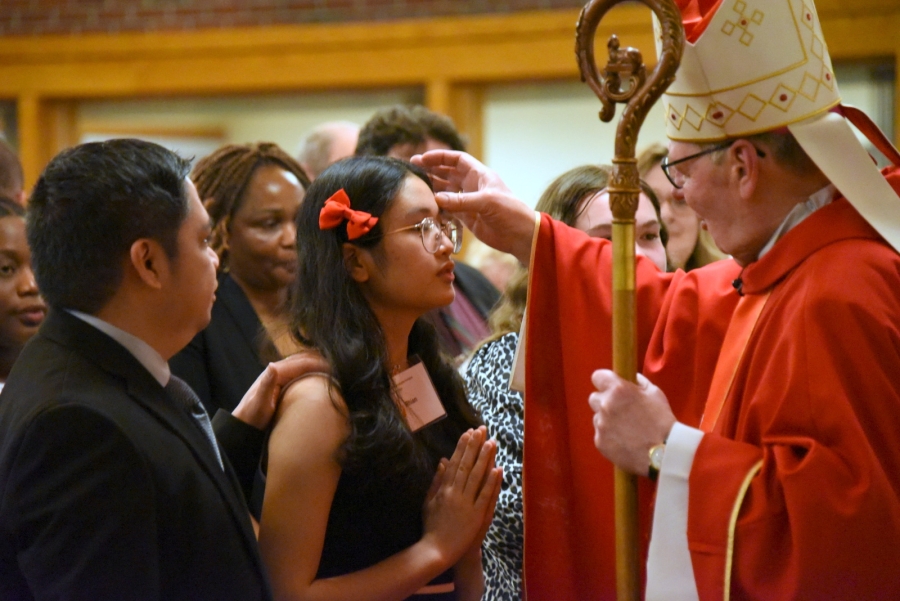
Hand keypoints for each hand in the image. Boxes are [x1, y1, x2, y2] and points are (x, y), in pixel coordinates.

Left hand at [231, 351, 329, 429]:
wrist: (243, 424)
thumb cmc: (252, 416)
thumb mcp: (259, 403)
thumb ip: (266, 385)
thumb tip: (273, 365)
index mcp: (275, 372)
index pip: (302, 362)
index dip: (320, 363)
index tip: (336, 366)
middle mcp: (277, 370)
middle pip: (303, 358)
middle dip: (321, 359)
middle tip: (339, 364)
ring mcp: (279, 375)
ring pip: (302, 362)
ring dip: (317, 362)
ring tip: (334, 367)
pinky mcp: (282, 382)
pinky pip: (300, 370)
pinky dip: (312, 369)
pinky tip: (320, 375)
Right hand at [411, 150, 536, 263]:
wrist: (520, 235)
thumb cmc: (510, 212)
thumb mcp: (486, 202)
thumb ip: (461, 201)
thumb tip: (436, 198)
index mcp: (480, 175)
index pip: (457, 160)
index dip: (440, 157)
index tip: (423, 158)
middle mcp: (472, 186)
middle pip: (448, 173)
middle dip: (431, 170)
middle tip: (413, 169)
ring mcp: (469, 201)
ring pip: (446, 191)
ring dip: (432, 188)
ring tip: (415, 186)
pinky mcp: (467, 217)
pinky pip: (448, 209)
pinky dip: (438, 207)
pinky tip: (426, 206)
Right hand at [422, 427, 501, 565]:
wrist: (437, 550)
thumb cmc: (432, 526)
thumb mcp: (429, 502)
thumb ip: (436, 481)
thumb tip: (442, 461)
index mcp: (443, 489)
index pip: (455, 463)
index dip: (462, 447)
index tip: (468, 432)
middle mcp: (455, 493)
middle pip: (467, 465)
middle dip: (475, 446)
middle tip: (482, 429)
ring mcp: (466, 504)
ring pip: (477, 476)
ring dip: (485, 458)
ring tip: (491, 442)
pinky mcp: (477, 515)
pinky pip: (485, 495)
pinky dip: (492, 482)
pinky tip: (498, 469)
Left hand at [588, 371, 675, 476]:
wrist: (663, 453)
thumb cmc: (662, 421)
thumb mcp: (654, 393)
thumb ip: (639, 382)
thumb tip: (630, 377)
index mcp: (618, 390)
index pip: (597, 376)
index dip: (604, 381)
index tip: (610, 386)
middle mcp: (605, 405)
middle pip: (594, 398)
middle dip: (604, 401)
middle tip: (620, 409)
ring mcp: (601, 425)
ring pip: (597, 417)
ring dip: (607, 419)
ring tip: (625, 428)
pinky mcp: (599, 442)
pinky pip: (600, 434)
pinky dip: (609, 436)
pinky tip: (624, 440)